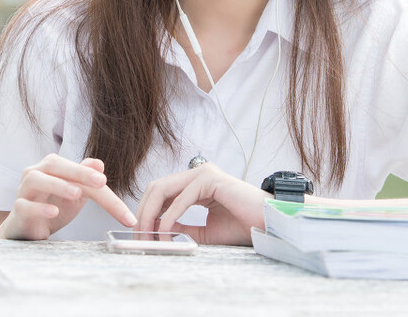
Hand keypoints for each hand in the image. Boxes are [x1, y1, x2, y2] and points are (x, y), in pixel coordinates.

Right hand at [0, 155, 137, 240]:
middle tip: (100, 182)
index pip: (78, 171)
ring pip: (36, 180)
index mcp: (53, 167)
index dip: (98, 181)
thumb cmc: (52, 207)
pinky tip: (53, 212)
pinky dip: (39, 208)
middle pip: (55, 165)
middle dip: (79, 172)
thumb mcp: (75, 195)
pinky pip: (24, 205)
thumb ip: (86, 179)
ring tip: (76, 193)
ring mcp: (24, 190)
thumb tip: (99, 164)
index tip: (118, 198)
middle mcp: (36, 173)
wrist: (28, 229)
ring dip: (57, 185)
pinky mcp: (18, 210)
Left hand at [135, 163, 266, 245]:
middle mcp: (197, 173)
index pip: (160, 192)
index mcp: (195, 183)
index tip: (141, 233)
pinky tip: (166, 232)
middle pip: (156, 188)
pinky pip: (181, 198)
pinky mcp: (210, 179)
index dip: (147, 212)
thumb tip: (160, 230)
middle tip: (139, 235)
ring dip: (151, 214)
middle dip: (143, 212)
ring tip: (149, 235)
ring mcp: (203, 173)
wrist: (268, 224)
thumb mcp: (204, 231)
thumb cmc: (242, 227)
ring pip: (163, 189)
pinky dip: (170, 216)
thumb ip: (183, 228)